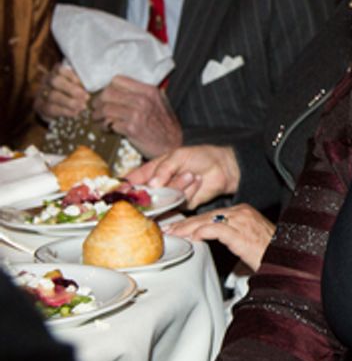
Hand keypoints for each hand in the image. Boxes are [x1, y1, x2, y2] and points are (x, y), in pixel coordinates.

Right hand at [34, 63, 89, 120]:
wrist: (54, 108)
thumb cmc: (70, 93)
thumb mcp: (76, 85)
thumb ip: (81, 83)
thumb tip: (92, 85)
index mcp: (56, 72)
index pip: (60, 69)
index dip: (72, 76)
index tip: (83, 84)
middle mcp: (46, 80)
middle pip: (55, 81)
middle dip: (72, 89)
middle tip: (87, 97)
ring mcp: (41, 92)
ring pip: (53, 95)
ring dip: (70, 102)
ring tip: (83, 106)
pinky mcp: (39, 105)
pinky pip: (51, 108)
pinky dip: (65, 111)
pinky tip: (75, 112)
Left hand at [92, 75, 182, 157]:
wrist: (172, 145)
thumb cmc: (164, 125)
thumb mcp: (160, 102)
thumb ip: (143, 93)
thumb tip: (119, 89)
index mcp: (149, 91)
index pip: (118, 80)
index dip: (108, 88)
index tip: (106, 96)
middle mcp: (143, 100)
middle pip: (107, 93)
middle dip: (98, 102)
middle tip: (97, 109)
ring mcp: (137, 114)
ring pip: (105, 109)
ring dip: (98, 116)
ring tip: (100, 120)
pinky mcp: (132, 129)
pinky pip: (109, 123)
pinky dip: (105, 127)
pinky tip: (108, 129)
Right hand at [125, 144, 240, 207]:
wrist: (223, 167)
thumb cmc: (200, 156)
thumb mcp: (179, 156)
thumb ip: (164, 169)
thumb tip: (153, 184)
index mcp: (152, 170)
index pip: (132, 180)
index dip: (124, 187)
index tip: (120, 192)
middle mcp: (158, 186)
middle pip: (144, 194)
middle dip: (154, 190)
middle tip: (162, 184)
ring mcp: (169, 196)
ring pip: (164, 198)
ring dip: (179, 185)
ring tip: (190, 174)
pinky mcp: (181, 205)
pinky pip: (179, 202)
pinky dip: (189, 191)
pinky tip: (197, 181)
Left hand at [164, 204, 274, 270]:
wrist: (285, 260)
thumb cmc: (269, 252)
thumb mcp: (247, 238)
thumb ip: (230, 234)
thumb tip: (210, 238)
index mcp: (243, 211)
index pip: (212, 214)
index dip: (193, 221)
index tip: (178, 226)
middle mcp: (242, 213)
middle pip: (207, 216)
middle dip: (185, 223)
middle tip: (169, 229)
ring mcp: (241, 222)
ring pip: (208, 221)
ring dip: (188, 228)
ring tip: (174, 234)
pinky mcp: (240, 233)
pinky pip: (216, 230)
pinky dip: (202, 233)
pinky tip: (193, 237)